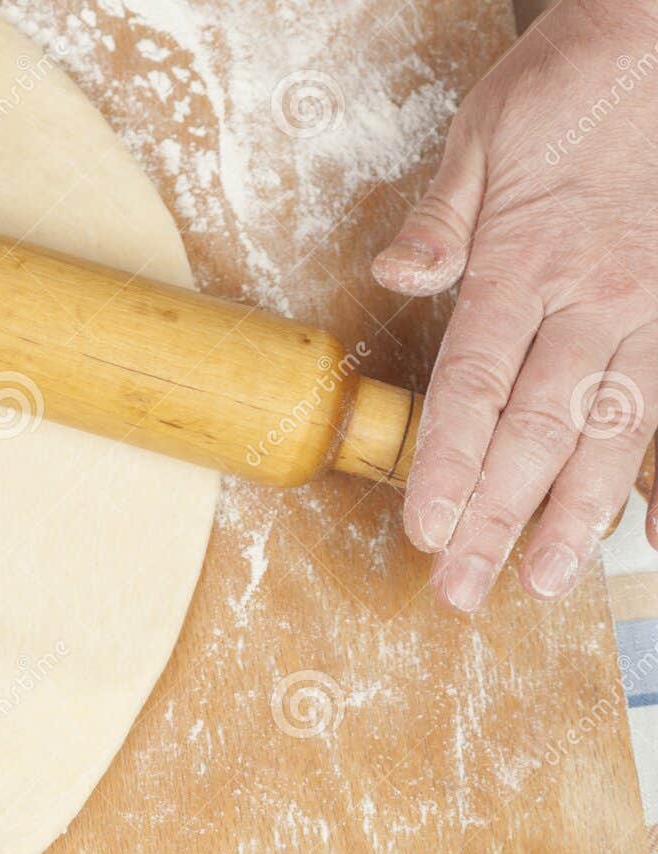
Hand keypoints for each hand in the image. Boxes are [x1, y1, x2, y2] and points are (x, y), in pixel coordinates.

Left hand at [373, 0, 657, 610]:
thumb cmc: (565, 90)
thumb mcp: (484, 138)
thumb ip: (441, 219)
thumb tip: (395, 275)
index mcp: (528, 265)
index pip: (476, 387)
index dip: (448, 466)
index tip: (427, 532)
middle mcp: (596, 301)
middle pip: (536, 431)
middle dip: (497, 517)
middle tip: (463, 590)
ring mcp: (651, 311)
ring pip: (612, 432)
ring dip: (576, 513)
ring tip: (545, 580)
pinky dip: (657, 472)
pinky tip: (647, 526)